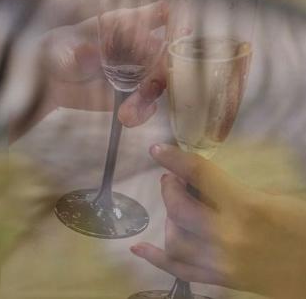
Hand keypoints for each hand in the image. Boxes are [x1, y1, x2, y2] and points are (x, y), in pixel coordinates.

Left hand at [40, 1, 166, 125]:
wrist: (50, 80)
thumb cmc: (60, 51)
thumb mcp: (65, 49)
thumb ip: (78, 52)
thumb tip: (87, 52)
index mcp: (125, 23)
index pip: (157, 15)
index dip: (171, 20)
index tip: (175, 28)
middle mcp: (139, 46)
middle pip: (165, 52)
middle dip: (163, 65)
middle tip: (150, 81)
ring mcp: (139, 71)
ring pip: (159, 81)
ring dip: (149, 95)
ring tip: (129, 110)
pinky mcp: (134, 95)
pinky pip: (147, 104)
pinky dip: (141, 112)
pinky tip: (127, 117)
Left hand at [131, 144, 305, 298]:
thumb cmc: (300, 228)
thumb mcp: (274, 200)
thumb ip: (235, 191)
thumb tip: (199, 182)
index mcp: (246, 206)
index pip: (200, 175)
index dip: (174, 159)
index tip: (157, 149)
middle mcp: (228, 235)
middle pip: (178, 208)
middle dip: (170, 188)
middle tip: (171, 180)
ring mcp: (222, 261)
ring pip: (174, 239)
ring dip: (169, 220)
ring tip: (175, 210)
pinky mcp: (221, 280)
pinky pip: (180, 270)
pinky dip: (157, 258)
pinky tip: (139, 248)